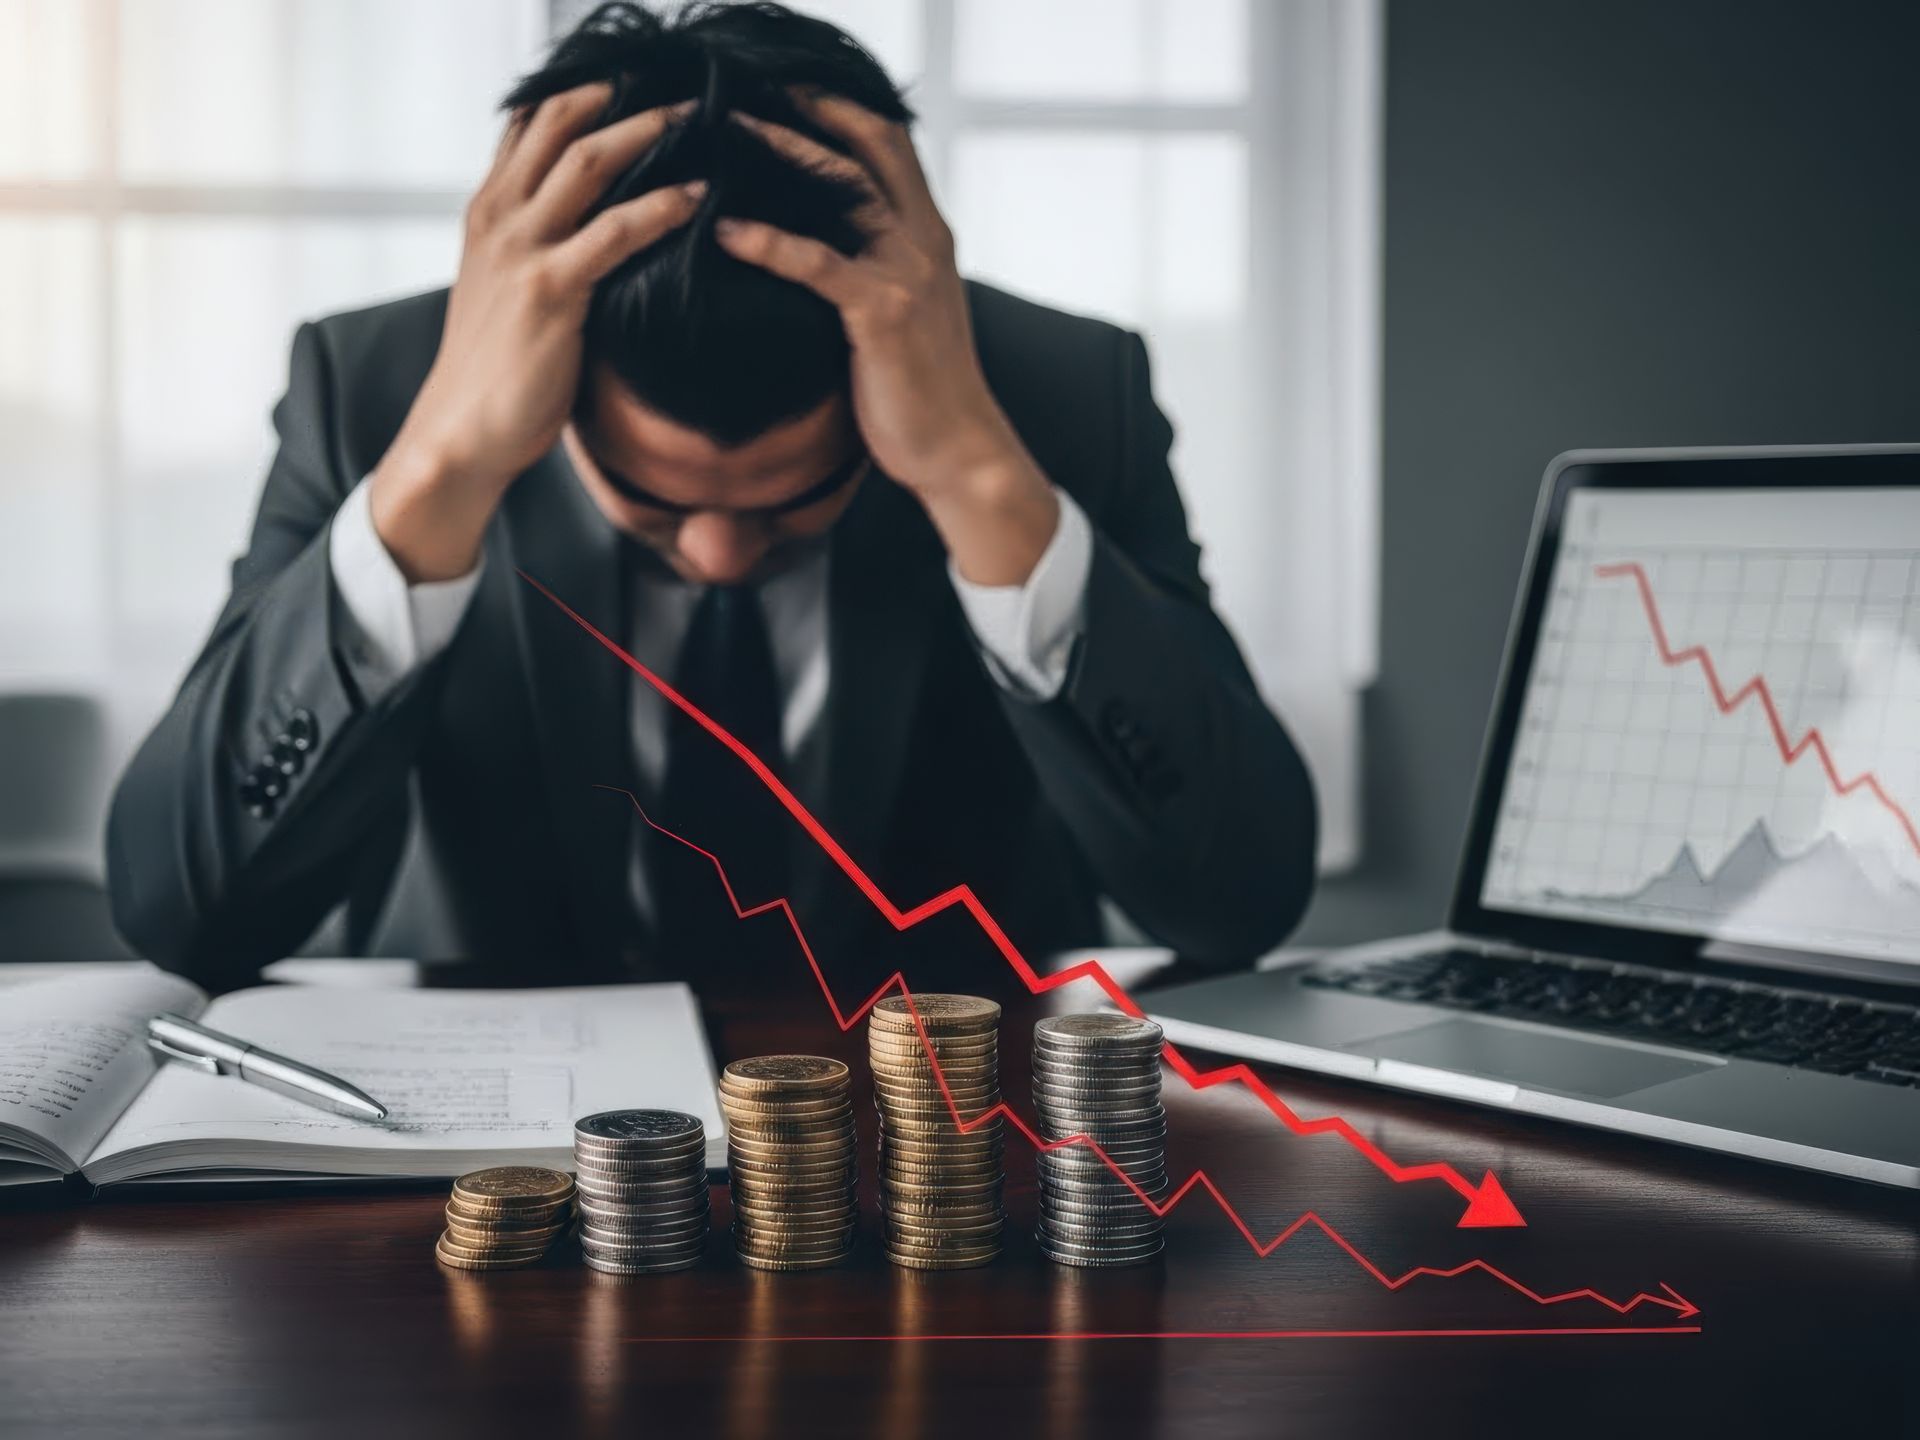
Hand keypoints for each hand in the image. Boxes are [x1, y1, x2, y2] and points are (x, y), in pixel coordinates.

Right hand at [371, 84, 703, 581]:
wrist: (459, 432)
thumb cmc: (494, 371)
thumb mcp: (506, 291)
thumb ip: (538, 248)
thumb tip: (596, 230)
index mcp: (487, 211)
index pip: (531, 124)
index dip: (583, 93)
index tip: (636, 79)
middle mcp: (499, 217)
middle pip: (560, 123)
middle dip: (622, 96)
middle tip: (681, 86)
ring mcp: (521, 249)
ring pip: (588, 162)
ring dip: (650, 133)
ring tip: (702, 118)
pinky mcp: (550, 290)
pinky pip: (616, 231)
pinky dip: (663, 206)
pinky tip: (701, 196)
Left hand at [714, 93, 1058, 585]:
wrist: (960, 451)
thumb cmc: (922, 390)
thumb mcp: (906, 312)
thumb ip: (876, 269)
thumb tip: (821, 249)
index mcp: (930, 233)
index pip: (890, 142)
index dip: (839, 106)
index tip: (783, 89)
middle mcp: (924, 238)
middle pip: (868, 142)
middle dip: (807, 107)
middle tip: (742, 91)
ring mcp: (907, 271)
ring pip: (843, 184)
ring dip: (780, 151)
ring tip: (722, 136)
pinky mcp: (881, 311)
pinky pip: (816, 262)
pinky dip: (767, 241)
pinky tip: (725, 231)